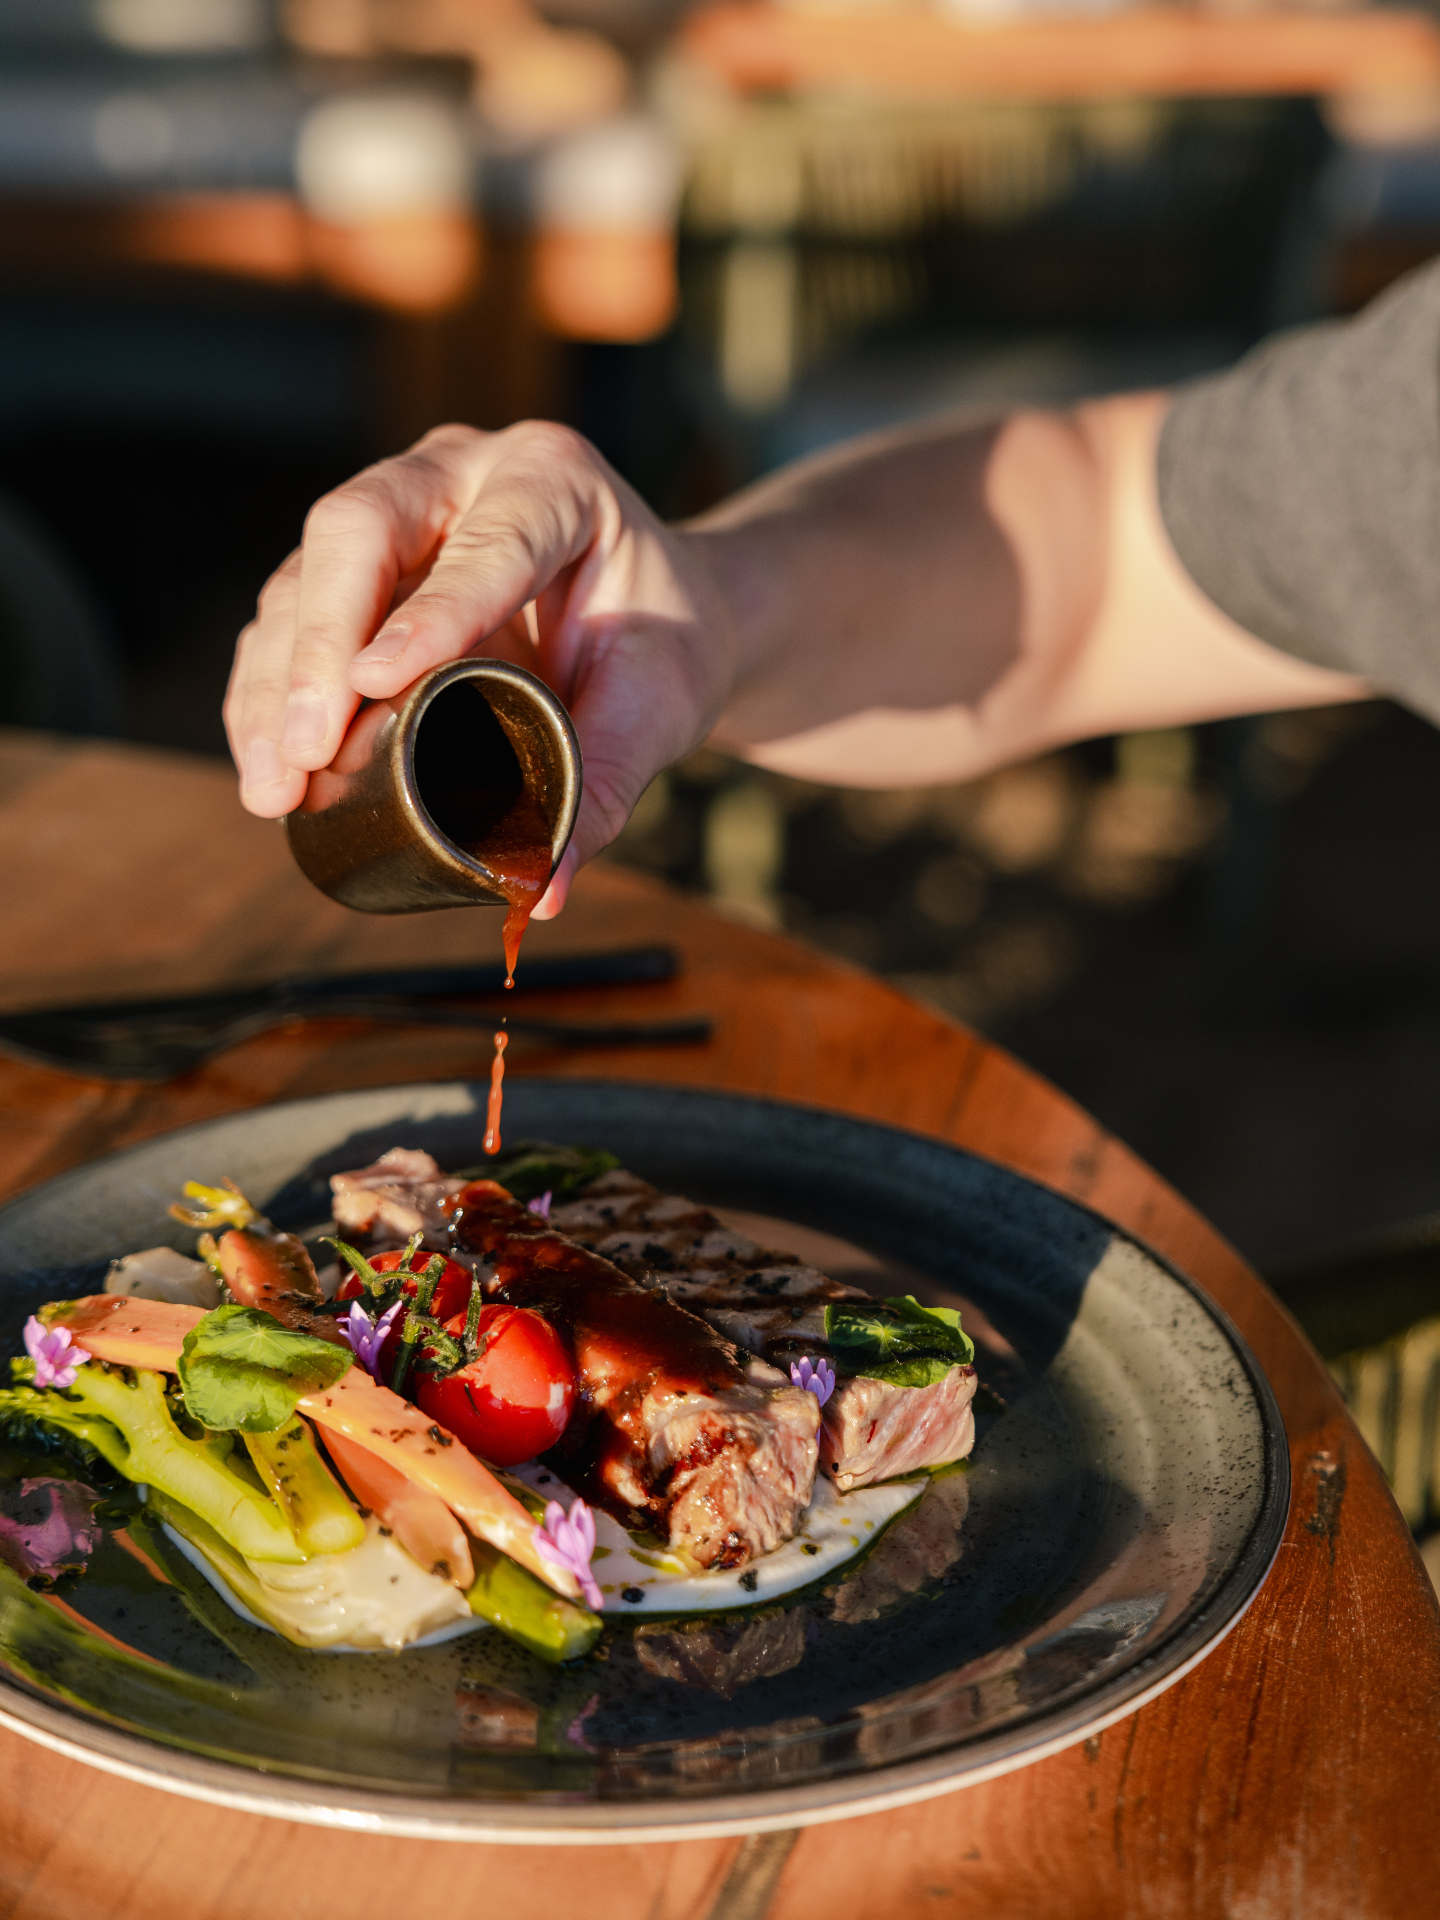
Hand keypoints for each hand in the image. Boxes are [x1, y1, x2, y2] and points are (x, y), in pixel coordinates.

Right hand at [224, 421, 740, 914]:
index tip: (375, 683)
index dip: (429, 609)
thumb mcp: (659, 703)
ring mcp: (397, 511)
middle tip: (307, 748)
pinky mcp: (356, 568)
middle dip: (319, 644)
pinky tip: (266, 765)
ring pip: (304, 574)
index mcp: (553, 478)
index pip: (489, 538)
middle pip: (357, 530)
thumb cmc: (662, 639)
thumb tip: (540, 890)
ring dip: (276, 683)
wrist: (657, 609)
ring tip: (275, 785)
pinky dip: (269, 692)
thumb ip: (608, 785)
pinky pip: (291, 615)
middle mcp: (460, 473)